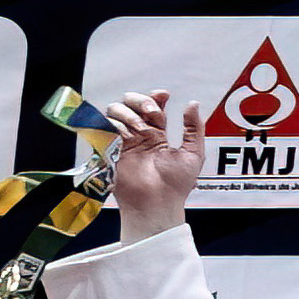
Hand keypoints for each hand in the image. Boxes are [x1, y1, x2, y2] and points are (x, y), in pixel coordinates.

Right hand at [101, 90, 203, 233]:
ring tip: (141, 128)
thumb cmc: (176, 185)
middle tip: (152, 111)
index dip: (156, 96)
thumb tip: (192, 103)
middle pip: (131, 102)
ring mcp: (124, 139)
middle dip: (140, 100)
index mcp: (158, 134)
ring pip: (116, 109)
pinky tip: (128, 133)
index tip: (164, 95)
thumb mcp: (193, 154)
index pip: (153, 105)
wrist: (157, 203)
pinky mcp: (110, 147)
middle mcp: (139, 134)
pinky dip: (115, 123)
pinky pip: (105, 124)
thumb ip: (194, 128)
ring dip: (129, 112)